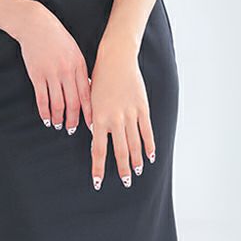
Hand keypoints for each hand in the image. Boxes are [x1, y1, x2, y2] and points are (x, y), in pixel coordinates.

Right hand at [15, 0, 92, 133]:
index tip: (90, 125)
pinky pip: (42, 98)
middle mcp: (67, 71)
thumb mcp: (74, 51)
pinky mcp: (37, 74)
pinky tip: (45, 117)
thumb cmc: (56, 37)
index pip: (87, 94)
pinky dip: (44, 111)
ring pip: (57, 103)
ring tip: (57, 125)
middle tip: (71, 129)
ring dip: (58, 118)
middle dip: (73, 119)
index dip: (89, 112)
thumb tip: (85, 91)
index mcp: (79, 65)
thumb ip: (79, 70)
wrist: (36, 25)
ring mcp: (51, 73)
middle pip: (73, 102)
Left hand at [89, 35, 155, 189]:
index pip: (98, 150)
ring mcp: (130, 114)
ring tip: (138, 172)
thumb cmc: (99, 76)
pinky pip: (146, 131)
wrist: (116, 58)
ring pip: (134, 143)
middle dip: (122, 169)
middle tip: (125, 182)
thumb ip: (94, 118)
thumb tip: (96, 133)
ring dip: (136, 160)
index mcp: (98, 118)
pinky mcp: (142, 108)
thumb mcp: (90, 97)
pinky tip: (151, 156)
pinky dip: (149, 145)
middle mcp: (114, 119)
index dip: (98, 168)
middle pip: (119, 151)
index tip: (97, 182)